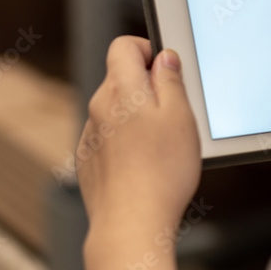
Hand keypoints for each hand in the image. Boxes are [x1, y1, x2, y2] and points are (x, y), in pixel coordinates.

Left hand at [76, 36, 199, 269]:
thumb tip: (164, 57)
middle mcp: (99, 107)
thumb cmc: (161, 172)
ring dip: (137, 117)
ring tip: (164, 145)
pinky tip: (147, 164)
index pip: (124, 46)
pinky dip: (127, 143)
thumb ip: (170, 79)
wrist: (131, 224)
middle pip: (121, 78)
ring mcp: (90, 136)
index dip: (147, 50)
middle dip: (148, 87)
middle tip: (176, 112)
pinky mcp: (89, 161)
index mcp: (121, 89)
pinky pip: (109, 138)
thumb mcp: (181, 116)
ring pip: (116, 110)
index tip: (167, 69)